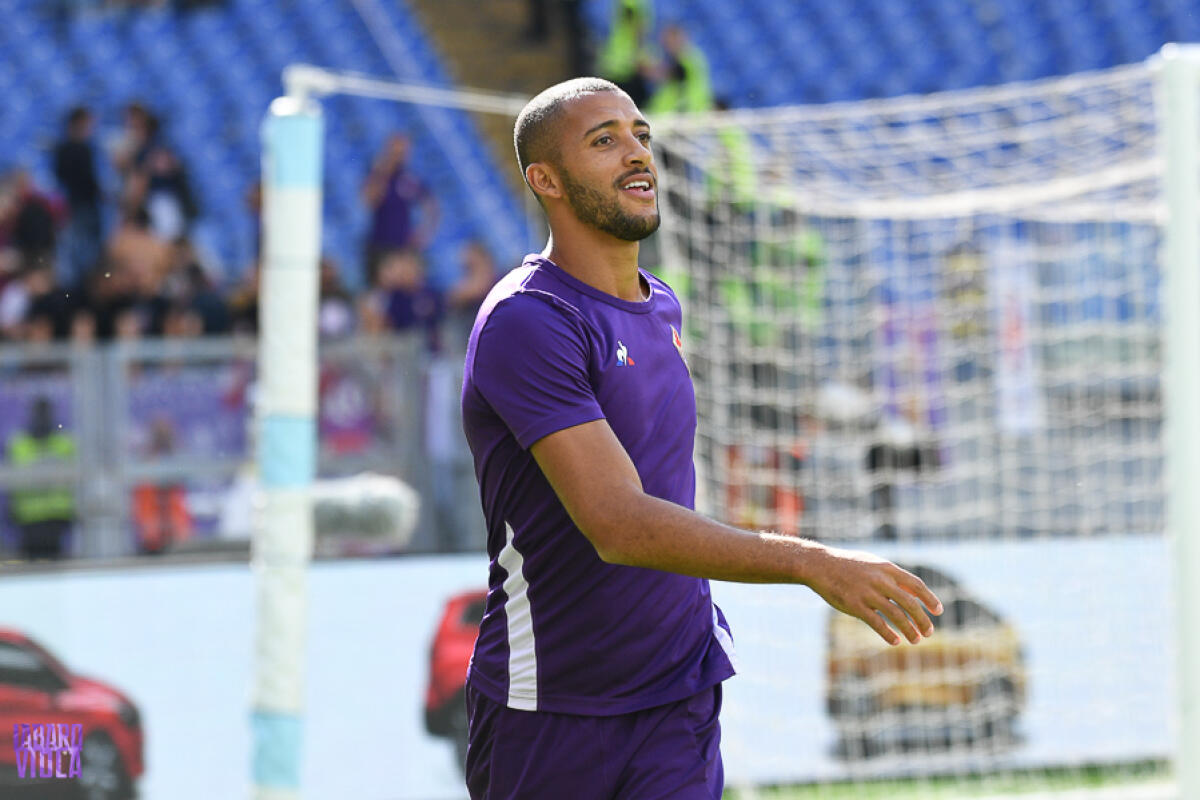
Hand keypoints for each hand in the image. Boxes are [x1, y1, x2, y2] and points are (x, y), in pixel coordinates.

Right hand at [806, 544, 942, 645]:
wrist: (820, 565)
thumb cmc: (849, 565)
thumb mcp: (874, 564)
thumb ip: (893, 576)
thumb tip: (914, 591)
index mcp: (887, 568)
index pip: (916, 584)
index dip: (929, 598)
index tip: (938, 611)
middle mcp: (880, 580)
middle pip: (909, 602)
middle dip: (922, 619)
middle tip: (929, 632)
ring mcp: (867, 593)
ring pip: (895, 615)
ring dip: (908, 629)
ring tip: (915, 640)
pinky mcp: (854, 605)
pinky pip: (876, 623)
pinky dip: (888, 634)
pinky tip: (895, 641)